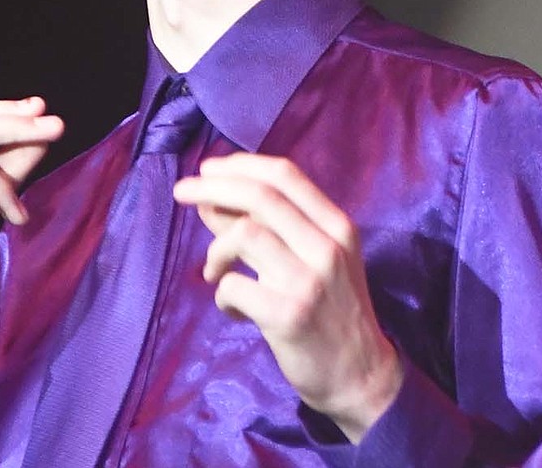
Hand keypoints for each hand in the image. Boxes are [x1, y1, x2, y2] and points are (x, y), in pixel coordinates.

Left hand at [173, 153, 402, 441]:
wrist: (361, 377)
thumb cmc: (330, 310)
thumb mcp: (310, 259)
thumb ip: (264, 226)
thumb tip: (209, 198)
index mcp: (337, 226)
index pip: (285, 174)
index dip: (240, 165)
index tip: (208, 167)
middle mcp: (327, 247)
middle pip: (261, 196)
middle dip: (212, 186)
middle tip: (181, 190)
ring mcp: (309, 281)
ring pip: (244, 235)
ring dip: (215, 251)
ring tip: (214, 272)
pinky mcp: (289, 315)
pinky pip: (233, 285)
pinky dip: (222, 293)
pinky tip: (232, 309)